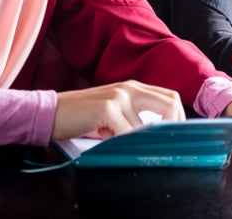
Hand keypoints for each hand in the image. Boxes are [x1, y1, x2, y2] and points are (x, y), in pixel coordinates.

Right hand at [53, 80, 184, 139]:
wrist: (53, 111)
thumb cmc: (83, 115)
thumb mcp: (114, 112)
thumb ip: (135, 116)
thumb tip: (158, 134)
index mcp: (134, 87)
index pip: (170, 97)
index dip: (178, 117)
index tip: (176, 135)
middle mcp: (130, 88)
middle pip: (170, 104)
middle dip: (173, 127)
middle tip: (165, 144)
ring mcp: (120, 96)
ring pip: (146, 126)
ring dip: (134, 140)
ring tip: (114, 138)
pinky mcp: (108, 108)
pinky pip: (127, 133)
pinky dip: (121, 142)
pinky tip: (105, 138)